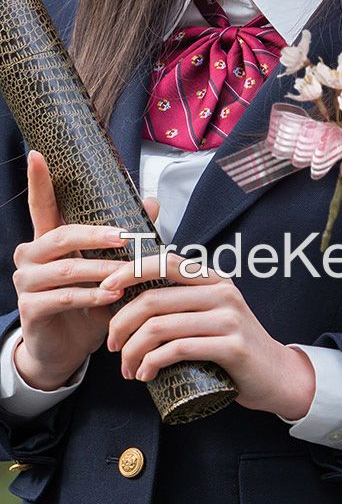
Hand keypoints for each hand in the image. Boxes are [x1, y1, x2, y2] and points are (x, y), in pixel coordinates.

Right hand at [12, 150, 159, 390]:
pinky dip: (90, 297)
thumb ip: (126, 237)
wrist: (68, 349)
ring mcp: (26, 283)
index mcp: (48, 241)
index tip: (37, 154)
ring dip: (100, 271)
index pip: (41, 205)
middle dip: (96, 236)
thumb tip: (151, 201)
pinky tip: (111, 296)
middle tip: (127, 238)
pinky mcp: (30, 309)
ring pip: (66, 270)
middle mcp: (30, 257)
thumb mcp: (110, 269)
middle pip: (61, 236)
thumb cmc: (90, 302)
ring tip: (126, 276)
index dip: (39, 181)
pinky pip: (63, 298)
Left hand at [101, 254, 315, 419]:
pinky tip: (145, 374)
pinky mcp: (232, 347)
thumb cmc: (234, 349)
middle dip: (121, 324)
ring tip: (127, 368)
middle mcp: (222, 294)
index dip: (129, 271)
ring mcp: (229, 319)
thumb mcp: (211, 317)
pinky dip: (152, 363)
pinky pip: (179, 349)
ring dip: (132, 351)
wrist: (278, 376)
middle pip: (154, 299)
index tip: (105, 289)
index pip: (165, 261)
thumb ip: (181, 305)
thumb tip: (123, 300)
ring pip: (160, 327)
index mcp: (214, 281)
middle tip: (112, 346)